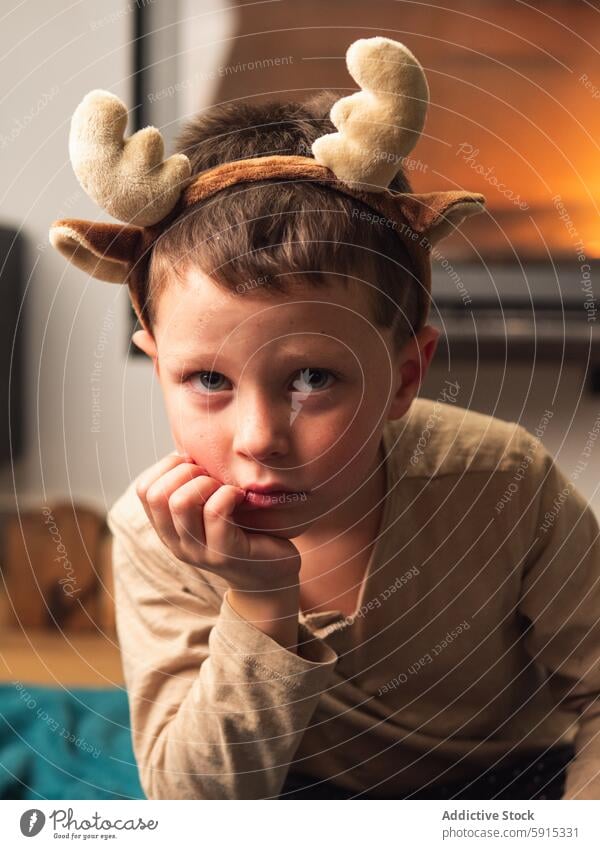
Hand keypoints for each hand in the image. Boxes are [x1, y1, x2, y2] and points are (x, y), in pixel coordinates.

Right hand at [135, 453, 301, 593]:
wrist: (270, 576)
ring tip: (225, 488)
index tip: (195, 466)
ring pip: (182, 502)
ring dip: (207, 483)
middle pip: (158, 494)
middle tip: (212, 477)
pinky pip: (215, 511)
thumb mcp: (209, 508)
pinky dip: (228, 494)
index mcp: (167, 529)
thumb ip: (192, 486)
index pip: (144, 489)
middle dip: (187, 472)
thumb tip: (186, 449)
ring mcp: (199, 551)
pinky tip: (240, 497)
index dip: (167, 467)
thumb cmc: (243, 532)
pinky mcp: (226, 554)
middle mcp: (177, 543)